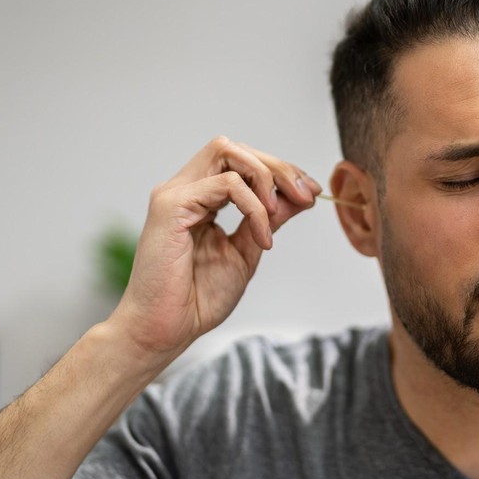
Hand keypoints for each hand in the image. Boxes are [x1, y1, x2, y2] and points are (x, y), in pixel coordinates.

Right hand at [107, 136, 319, 363]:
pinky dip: (253, 207)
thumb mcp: (247, 250)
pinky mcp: (171, 205)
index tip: (311, 193)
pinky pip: (225, 185)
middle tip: (306, 195)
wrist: (167, 329)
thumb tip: (299, 197)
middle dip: (278, 167)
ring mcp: (175, 194)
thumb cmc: (198, 298)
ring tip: (278, 216)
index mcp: (200, 198)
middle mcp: (185, 189)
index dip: (280, 170)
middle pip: (235, 148)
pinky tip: (261, 236)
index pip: (241, 161)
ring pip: (227, 152)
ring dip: (266, 178)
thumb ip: (269, 220)